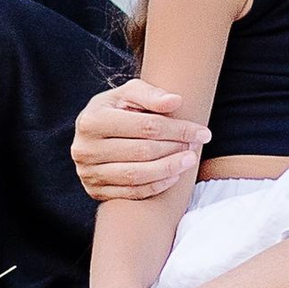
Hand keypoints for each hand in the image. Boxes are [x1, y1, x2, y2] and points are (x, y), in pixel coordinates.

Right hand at [72, 79, 207, 202]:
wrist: (94, 134)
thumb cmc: (116, 110)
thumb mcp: (128, 94)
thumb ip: (151, 95)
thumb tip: (175, 101)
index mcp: (92, 120)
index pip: (146, 126)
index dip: (179, 129)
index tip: (203, 132)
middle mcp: (85, 148)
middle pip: (143, 151)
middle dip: (176, 148)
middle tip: (197, 145)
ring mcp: (88, 173)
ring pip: (137, 175)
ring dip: (169, 169)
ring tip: (190, 160)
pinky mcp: (95, 190)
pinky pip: (132, 193)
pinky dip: (156, 186)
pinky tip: (174, 176)